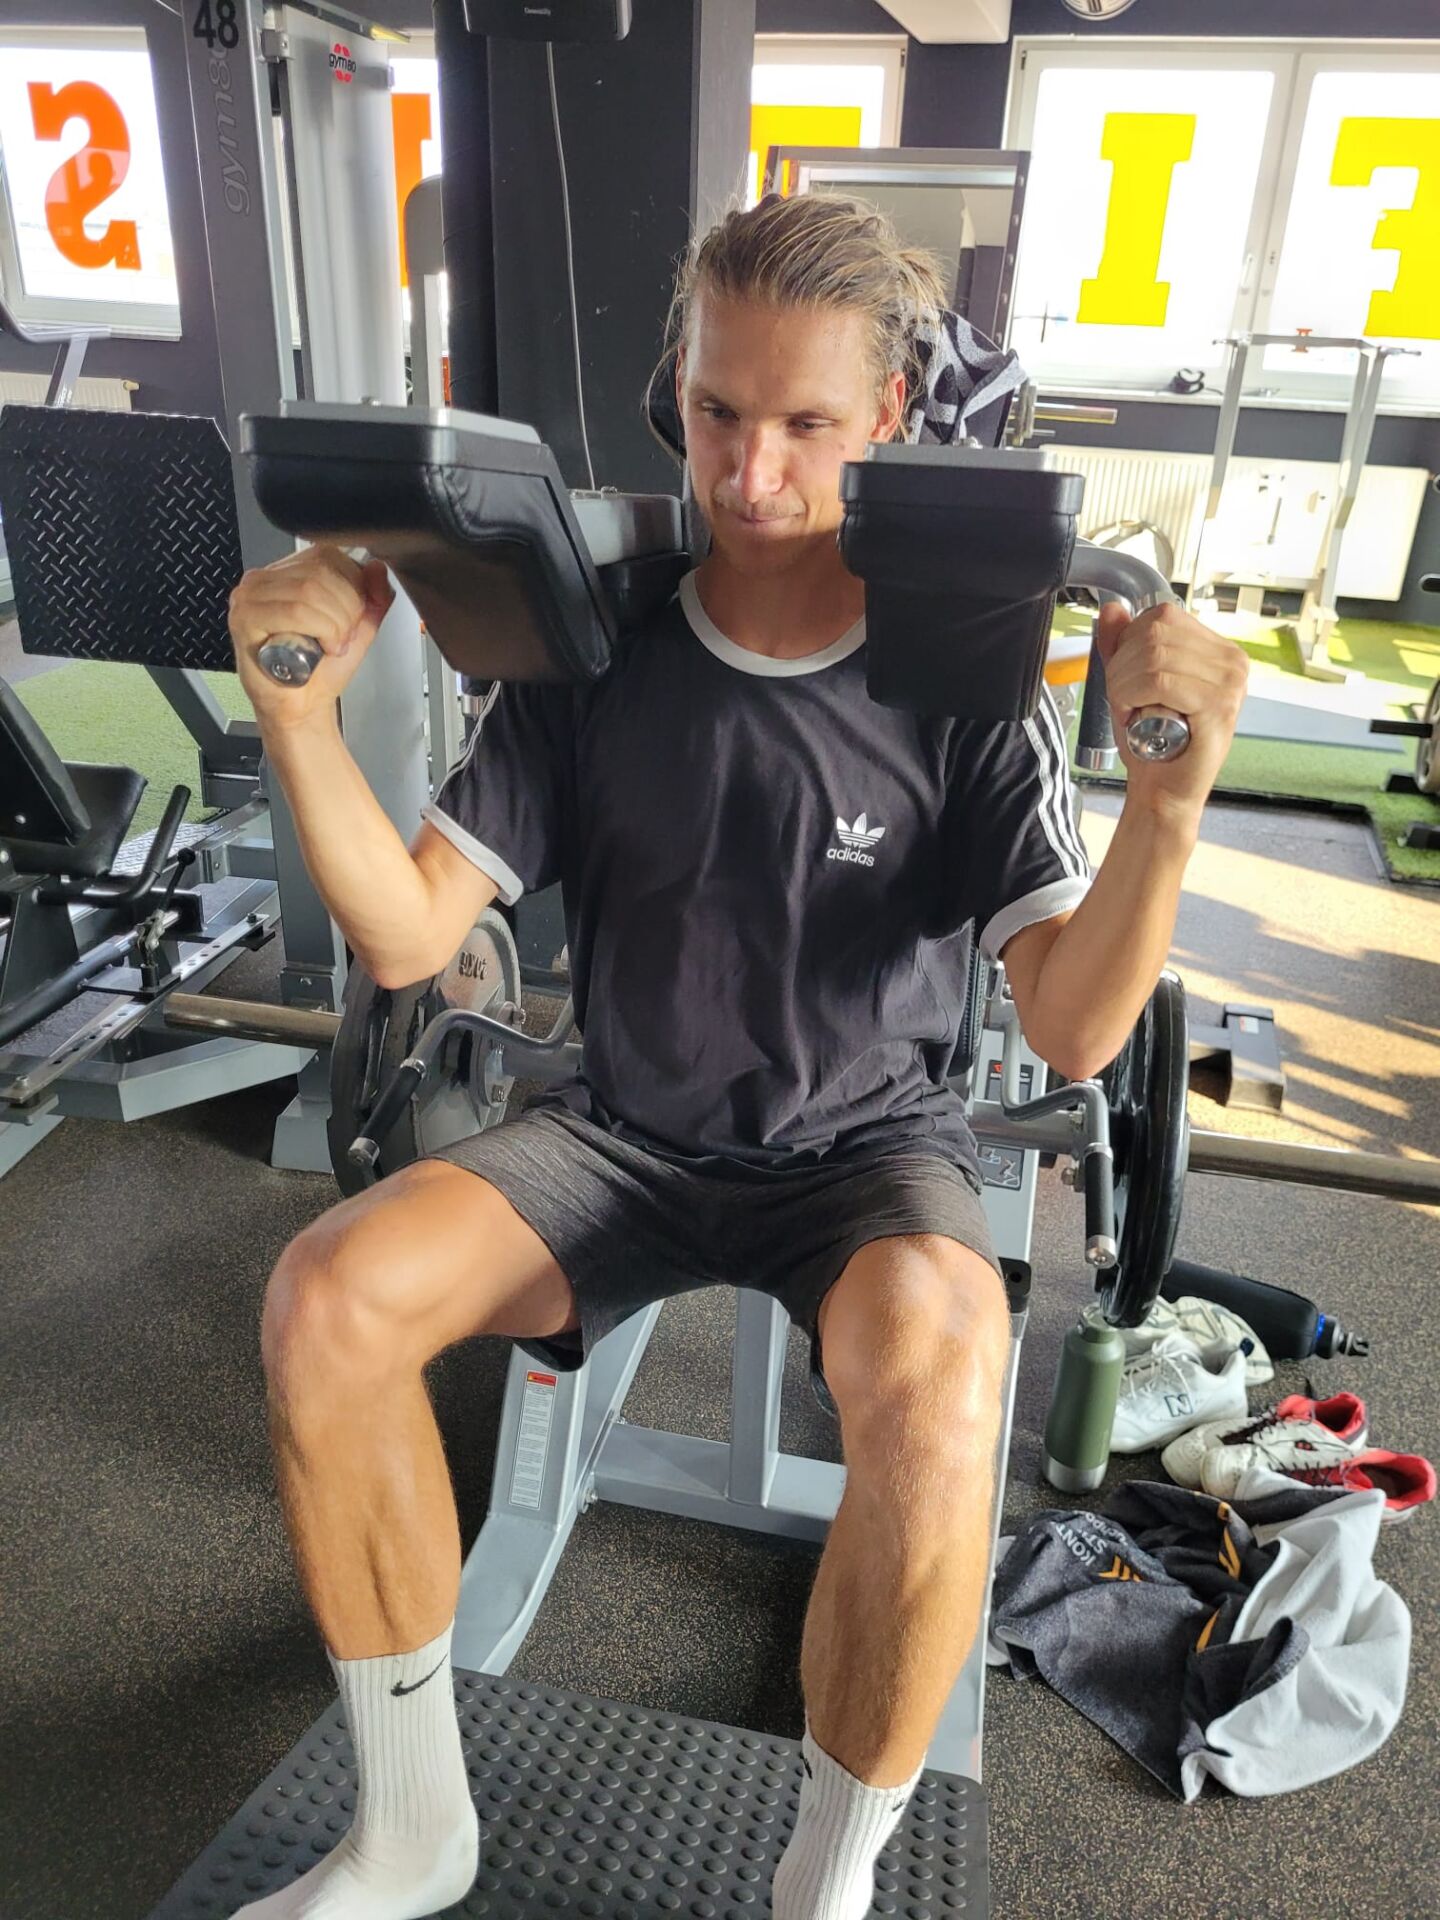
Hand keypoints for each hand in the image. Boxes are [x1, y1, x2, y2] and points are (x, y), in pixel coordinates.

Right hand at [227, 544, 394, 731]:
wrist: (303, 706)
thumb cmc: (322, 669)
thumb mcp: (360, 626)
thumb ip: (373, 595)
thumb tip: (377, 567)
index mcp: (289, 571)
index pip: (329, 554)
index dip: (353, 586)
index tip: (354, 617)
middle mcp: (265, 578)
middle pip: (320, 572)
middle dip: (346, 610)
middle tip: (342, 637)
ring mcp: (250, 596)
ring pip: (309, 591)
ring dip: (334, 625)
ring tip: (331, 645)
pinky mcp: (244, 617)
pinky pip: (294, 611)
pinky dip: (319, 631)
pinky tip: (316, 648)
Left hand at [1094, 600, 1248, 822]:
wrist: (1164, 790)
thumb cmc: (1154, 741)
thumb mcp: (1131, 683)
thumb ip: (1121, 645)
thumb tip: (1112, 609)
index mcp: (1218, 650)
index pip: (1162, 615)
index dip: (1128, 642)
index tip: (1125, 676)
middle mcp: (1232, 661)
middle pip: (1155, 633)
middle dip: (1121, 666)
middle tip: (1122, 698)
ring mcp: (1230, 683)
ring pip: (1153, 657)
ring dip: (1124, 685)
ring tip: (1130, 710)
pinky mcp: (1219, 706)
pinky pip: (1160, 682)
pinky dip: (1134, 697)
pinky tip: (1137, 717)